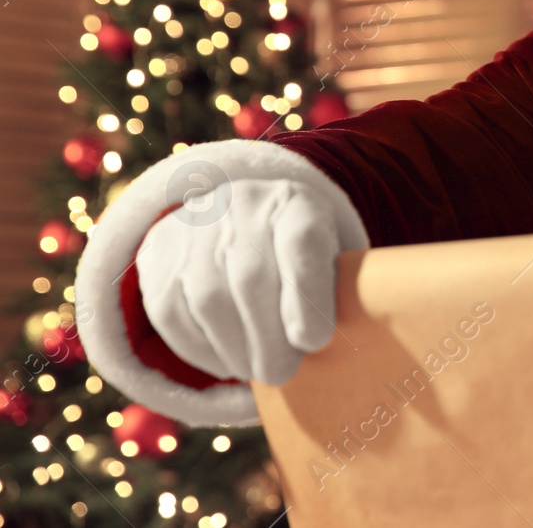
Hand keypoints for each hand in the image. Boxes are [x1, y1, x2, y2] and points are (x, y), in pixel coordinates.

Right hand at [135, 177, 341, 384]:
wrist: (238, 218)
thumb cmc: (297, 256)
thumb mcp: (328, 259)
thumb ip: (332, 293)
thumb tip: (315, 346)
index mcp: (296, 203)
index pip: (302, 241)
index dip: (307, 296)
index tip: (313, 341)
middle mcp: (242, 204)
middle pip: (251, 278)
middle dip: (268, 340)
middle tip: (281, 373)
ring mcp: (194, 226)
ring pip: (208, 300)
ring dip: (235, 350)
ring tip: (256, 370)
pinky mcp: (157, 255)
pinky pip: (172, 314)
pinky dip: (202, 350)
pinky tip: (226, 361)